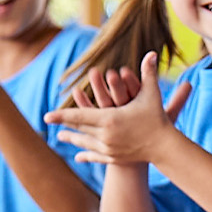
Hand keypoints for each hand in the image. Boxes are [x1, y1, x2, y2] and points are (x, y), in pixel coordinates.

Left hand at [45, 52, 193, 165]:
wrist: (165, 148)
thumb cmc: (157, 118)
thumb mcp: (152, 95)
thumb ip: (149, 73)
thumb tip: (152, 53)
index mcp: (109, 119)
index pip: (79, 115)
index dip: (61, 115)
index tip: (46, 116)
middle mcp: (105, 135)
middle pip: (79, 128)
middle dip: (64, 124)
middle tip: (48, 121)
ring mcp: (109, 149)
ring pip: (85, 143)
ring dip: (72, 138)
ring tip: (60, 136)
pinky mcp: (114, 158)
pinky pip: (96, 156)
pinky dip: (86, 155)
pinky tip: (78, 156)